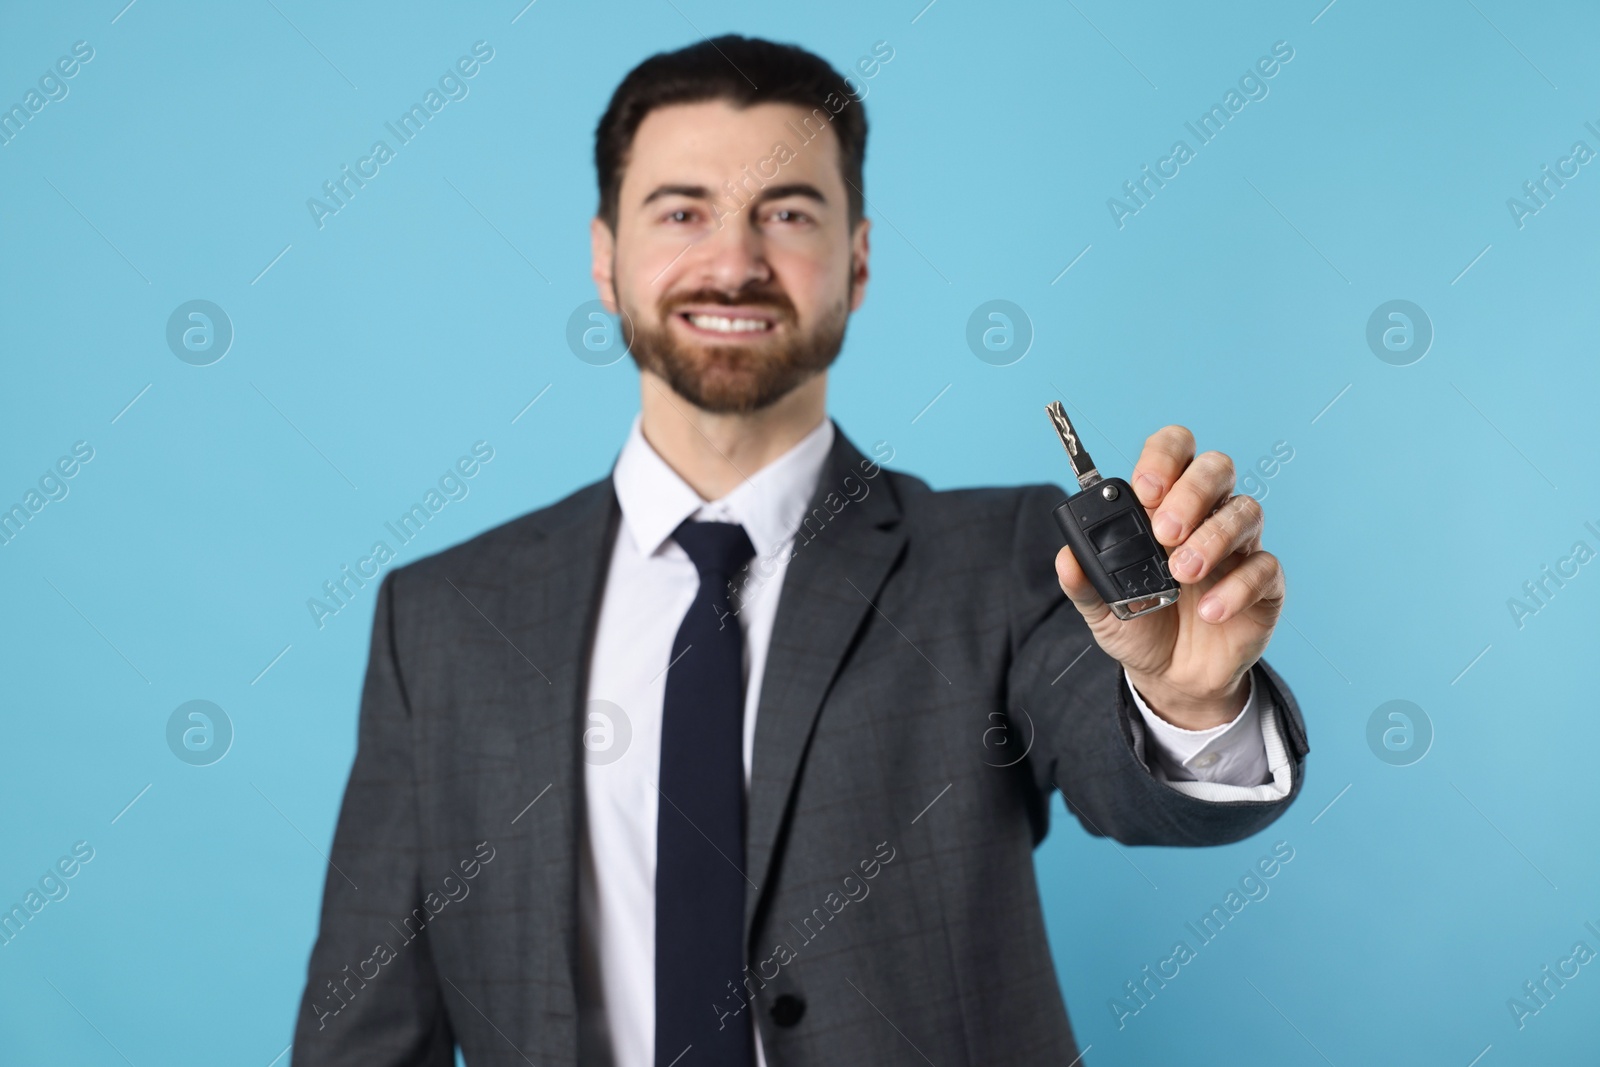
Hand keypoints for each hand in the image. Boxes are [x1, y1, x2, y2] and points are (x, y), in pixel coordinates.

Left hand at [1053, 426, 1284, 730]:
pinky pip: (1264, 567)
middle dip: (1191, 492)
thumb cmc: (1140, 625)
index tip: (1145, 490)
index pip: (1175, 451)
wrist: (1170, 676)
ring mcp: (1238, 546)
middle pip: (1216, 468)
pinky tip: (1209, 610)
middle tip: (1164, 533)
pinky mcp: (1264, 582)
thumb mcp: (1100, 607)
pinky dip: (1236, 587)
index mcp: (1164, 505)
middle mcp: (1206, 515)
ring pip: (1245, 511)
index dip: (1164, 457)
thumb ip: (1082, 582)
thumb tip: (1066, 557)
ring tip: (1182, 575)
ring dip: (1212, 539)